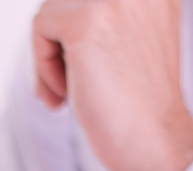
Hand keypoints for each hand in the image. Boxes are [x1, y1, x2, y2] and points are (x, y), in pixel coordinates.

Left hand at [33, 0, 192, 170]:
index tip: (83, 64)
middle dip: (60, 42)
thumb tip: (56, 9)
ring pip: (52, 8)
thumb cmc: (137, 100)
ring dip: (50, 56)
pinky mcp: (87, 19)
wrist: (152, 136)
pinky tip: (65, 92)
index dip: (75, 32)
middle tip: (70, 83)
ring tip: (68, 90)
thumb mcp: (126, 38)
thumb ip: (102, 14)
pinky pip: (41, 26)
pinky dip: (43, 64)